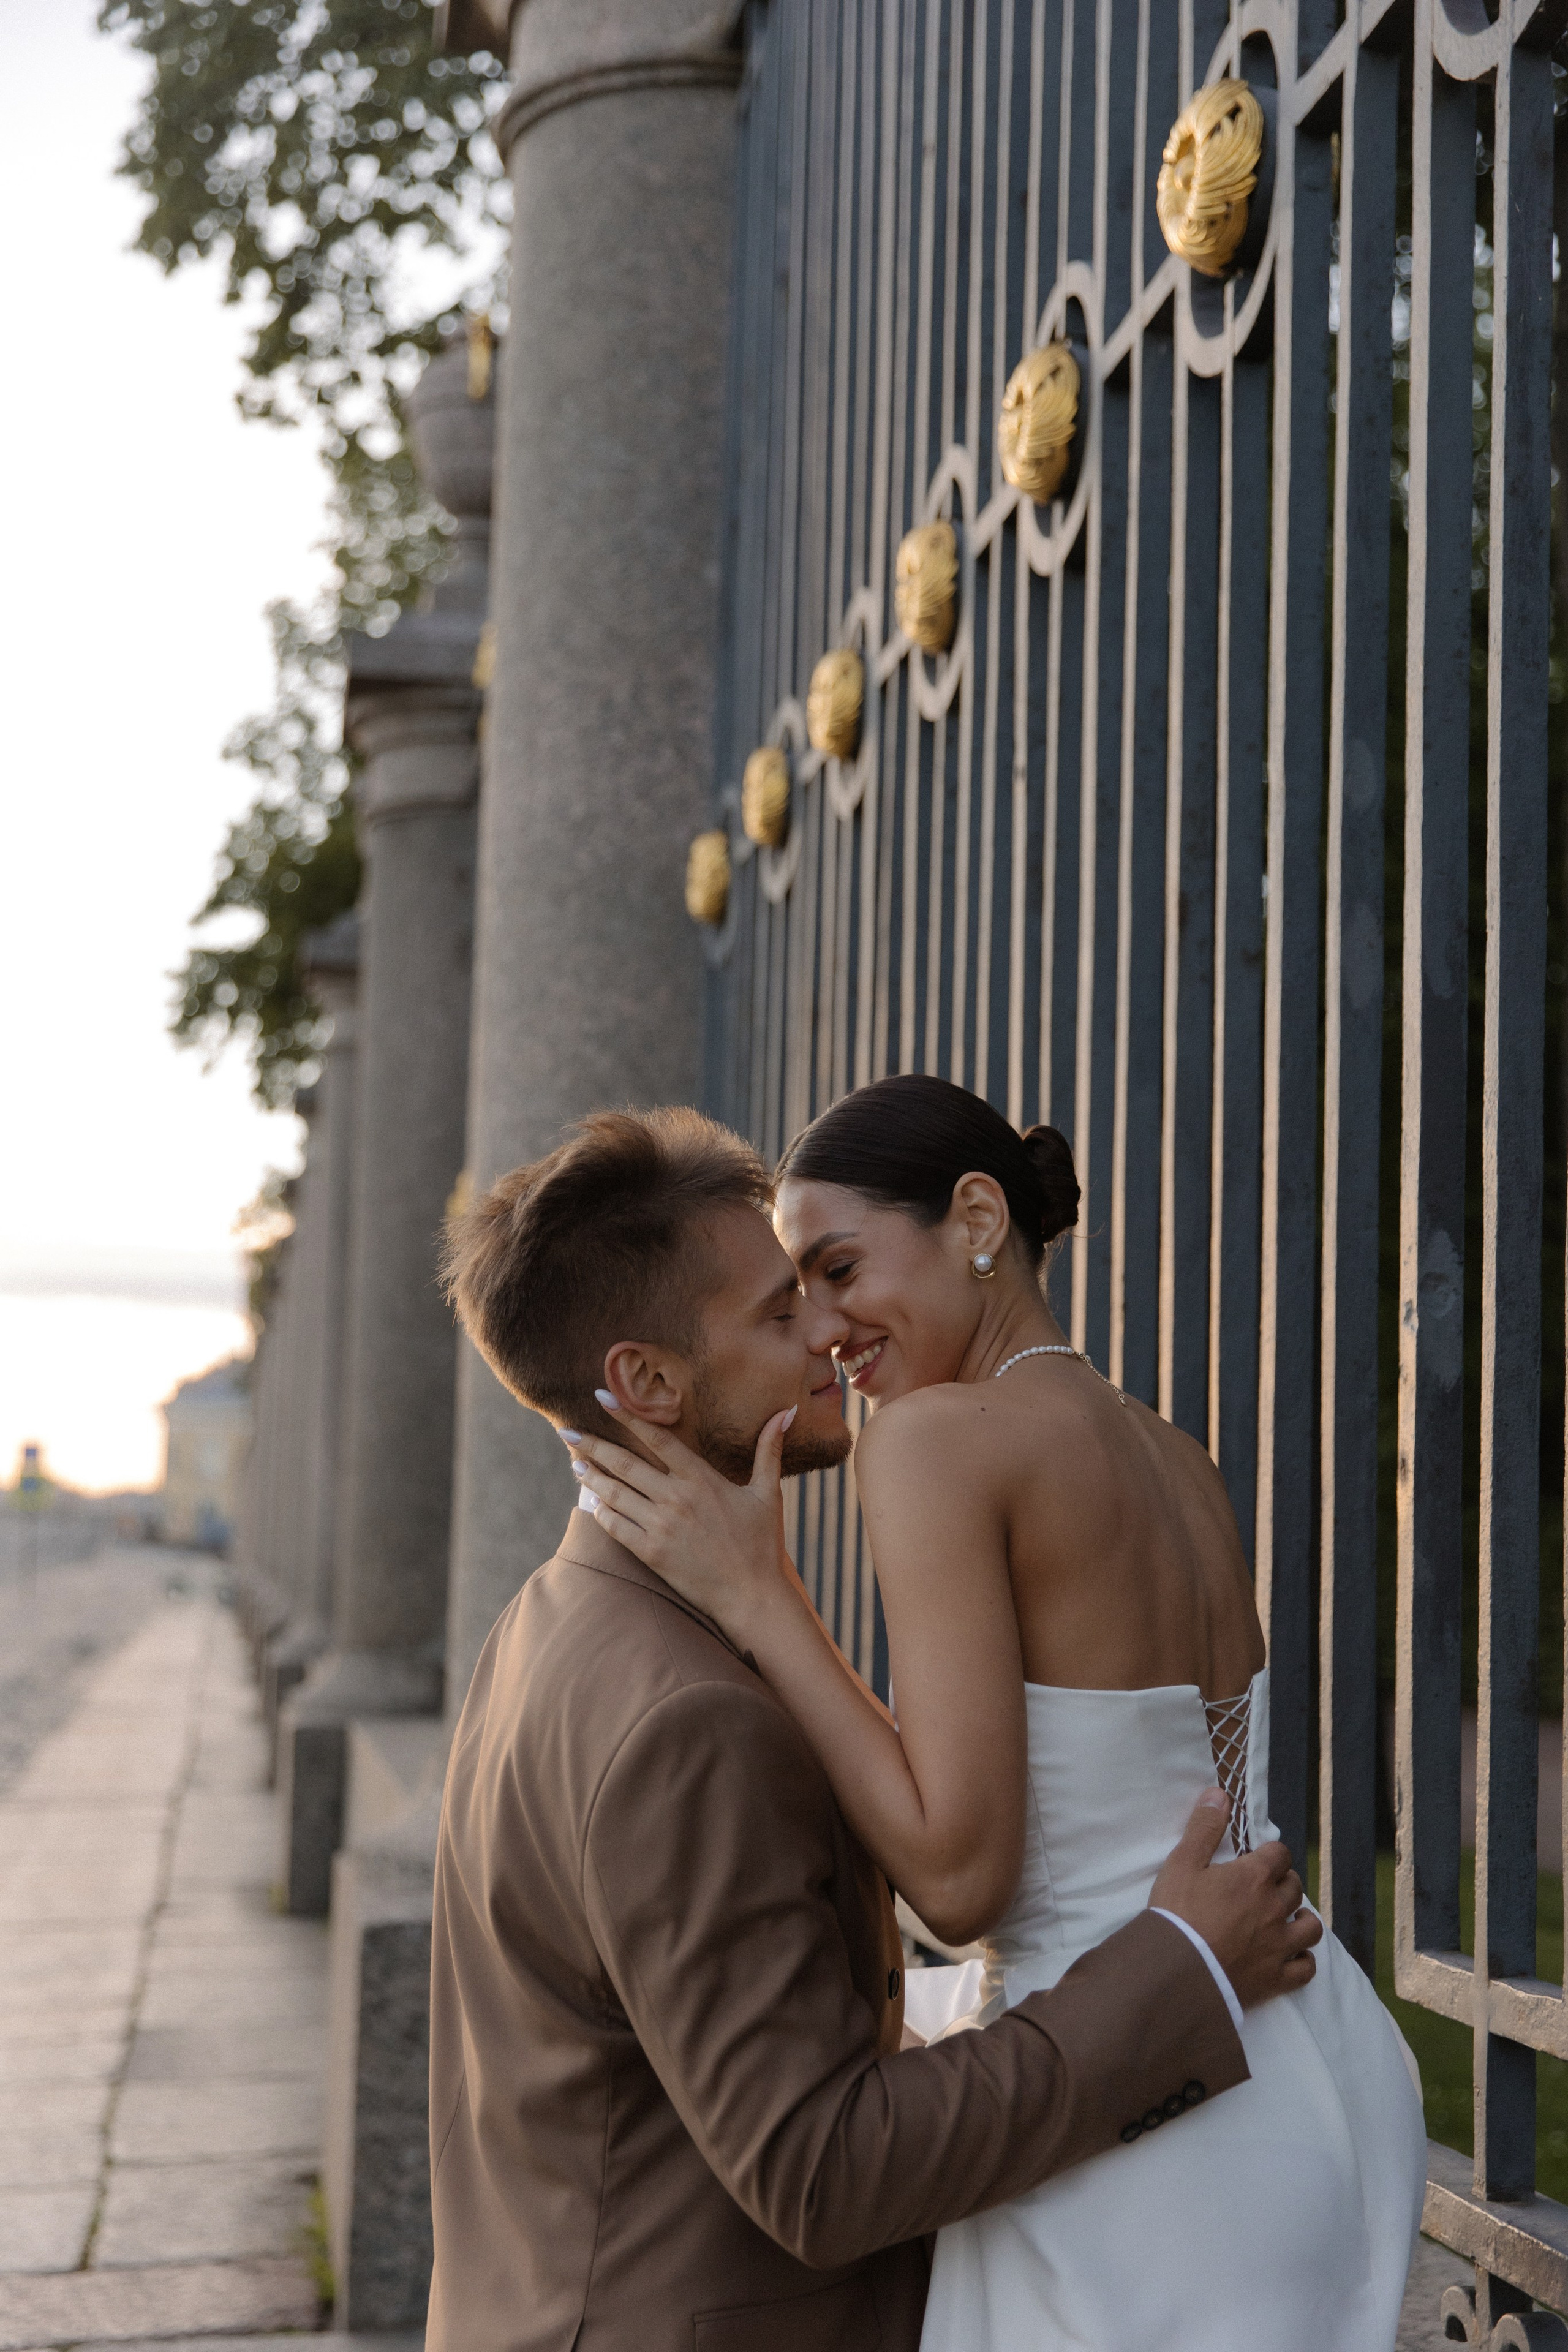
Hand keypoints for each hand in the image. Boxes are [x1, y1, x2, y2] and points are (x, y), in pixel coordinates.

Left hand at [559, 1413, 796, 1642]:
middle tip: (565, 1430)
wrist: (752, 1596)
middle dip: (592, 1444)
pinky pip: (616, 1528)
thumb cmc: (762, 1544)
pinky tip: (591, 1502)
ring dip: (590, 1476)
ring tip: (574, 1463)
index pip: (657, 1439)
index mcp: (702, 1479)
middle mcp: (677, 1498)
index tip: (601, 1397)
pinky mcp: (652, 1554)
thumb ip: (769, 1450)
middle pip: (624, 1463)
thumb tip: (786, 1412)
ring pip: (615, 1494)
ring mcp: (662, 1527)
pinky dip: (601, 1512)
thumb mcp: (768, 1493)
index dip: (627, 1416)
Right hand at [1149, 1791, 1320, 2010]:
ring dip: (1302, 1918)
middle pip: (1294, 1888)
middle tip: (1265, 1887)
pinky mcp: (1277, 1978)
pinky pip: (1306, 1968)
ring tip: (1287, 1918)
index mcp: (1254, 1878)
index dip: (1271, 1854)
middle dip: (1284, 1882)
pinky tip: (1291, 1955)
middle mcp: (1275, 1909)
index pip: (1280, 1855)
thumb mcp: (1182, 1862)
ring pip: (1310, 1927)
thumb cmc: (1177, 1912)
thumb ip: (1204, 1827)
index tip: (1258, 1859)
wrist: (1176, 1970)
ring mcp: (1279, 1946)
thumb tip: (1220, 1794)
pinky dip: (1303, 1959)